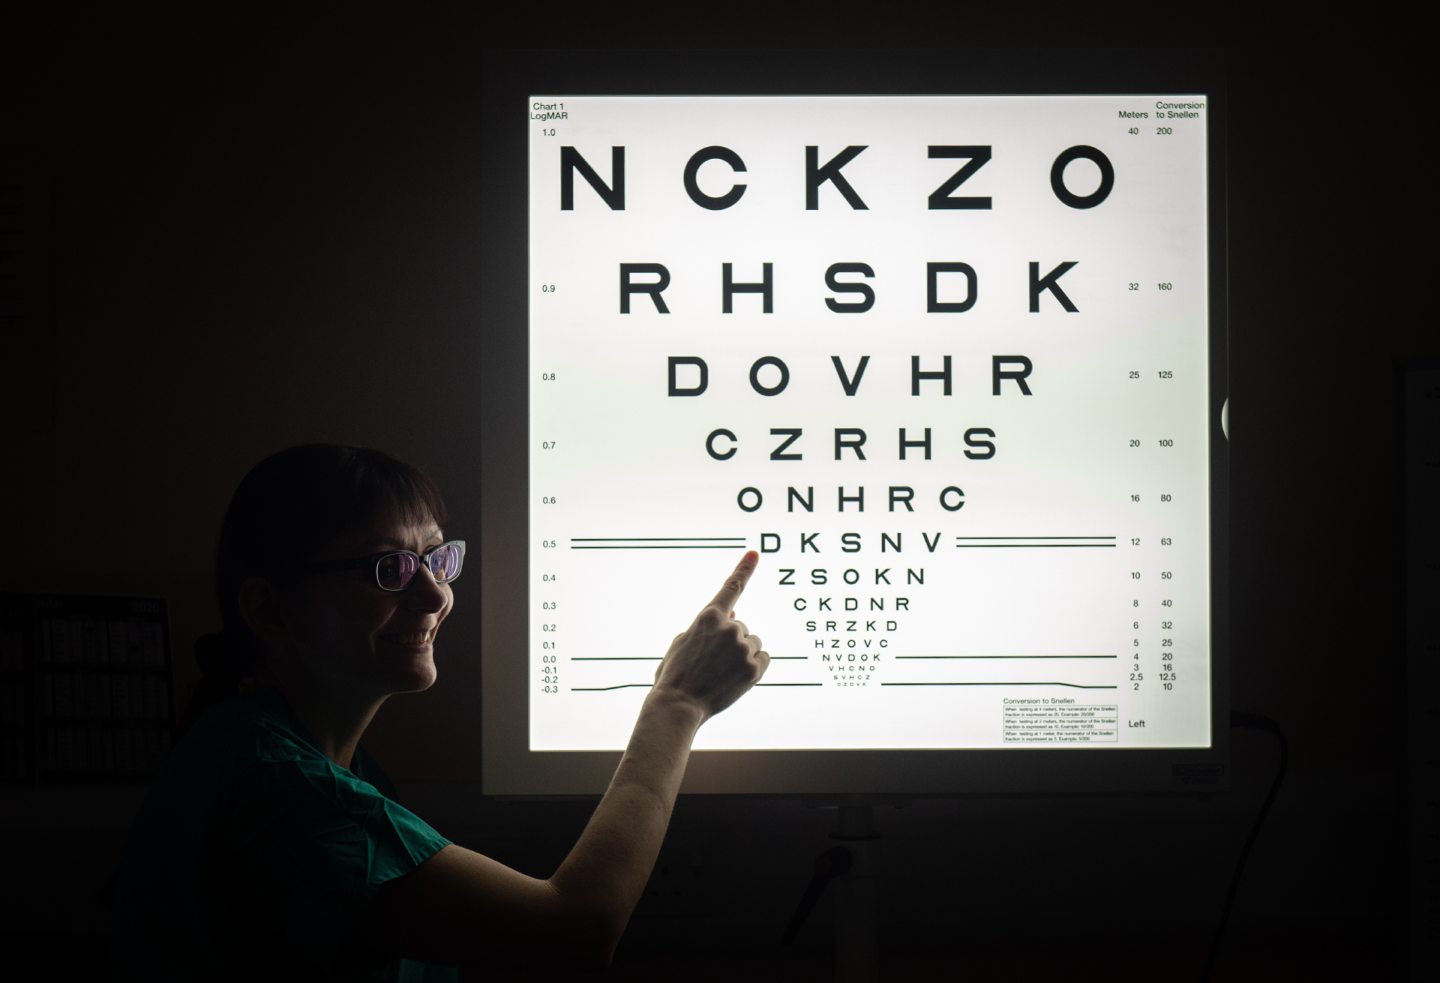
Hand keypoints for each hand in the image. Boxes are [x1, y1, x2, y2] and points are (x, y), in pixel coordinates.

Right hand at [650, 550, 767, 721]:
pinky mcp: (754, 668)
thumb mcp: (683, 642)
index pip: (731, 588)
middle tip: (712, 664)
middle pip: (743, 628)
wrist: (678, 705)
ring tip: (721, 673)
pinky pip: (763, 659)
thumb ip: (708, 626)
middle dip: (732, 642)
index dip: (744, 568)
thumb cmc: (675, 675)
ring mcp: (743, 647)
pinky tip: (735, 679)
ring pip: (753, 644)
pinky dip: (754, 667)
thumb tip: (736, 615)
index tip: (756, 553)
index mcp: (708, 616)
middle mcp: (729, 627)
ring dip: (743, 655)